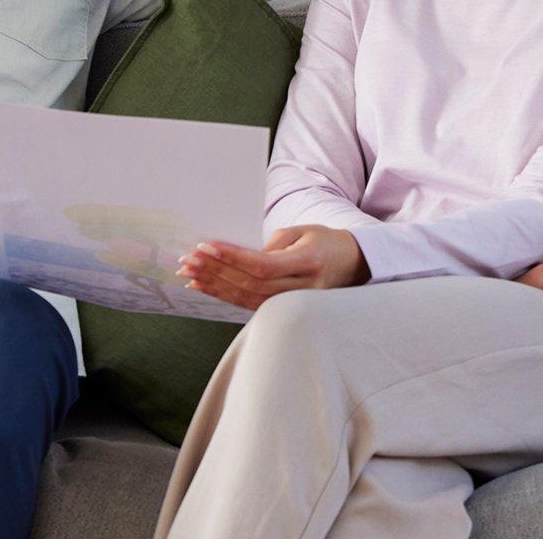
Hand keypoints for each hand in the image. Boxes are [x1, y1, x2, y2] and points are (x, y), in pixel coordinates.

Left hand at [180, 225, 365, 308]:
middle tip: (188, 260)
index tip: (206, 246)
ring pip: (248, 298)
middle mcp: (305, 288)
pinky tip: (204, 287)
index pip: (263, 265)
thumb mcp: (304, 231)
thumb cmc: (327, 242)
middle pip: (251, 283)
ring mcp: (297, 303)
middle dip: (216, 271)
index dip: (232, 257)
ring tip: (189, 274)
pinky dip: (225, 296)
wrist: (354, 265)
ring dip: (214, 285)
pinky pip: (251, 305)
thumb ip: (273, 243)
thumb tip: (238, 256)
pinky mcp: (287, 310)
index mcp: (310, 262)